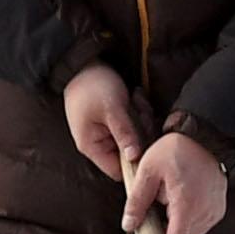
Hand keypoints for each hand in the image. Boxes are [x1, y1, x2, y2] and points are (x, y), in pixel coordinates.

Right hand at [62, 62, 150, 181]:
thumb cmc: (93, 85)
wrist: (86, 61)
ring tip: (134, 99)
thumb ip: (125, 134)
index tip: (148, 145)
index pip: (118, 171)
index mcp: (93, 146)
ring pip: (138, 136)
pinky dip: (139, 110)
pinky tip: (135, 96)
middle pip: (132, 153)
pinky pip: (136, 123)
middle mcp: (101, 143)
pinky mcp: (118, 121)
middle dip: (141, 131)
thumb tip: (136, 159)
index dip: (136, 164)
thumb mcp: (112, 109)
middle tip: (139, 111)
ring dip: (142, 118)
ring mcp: (110, 132)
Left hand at [122, 131, 230, 233]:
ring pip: (188, 230)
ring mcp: (214, 211)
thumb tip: (128, 225)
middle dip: (166, 224)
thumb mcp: (149, 170)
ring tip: (175, 190)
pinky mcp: (218, 209)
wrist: (207, 137)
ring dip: (177, 220)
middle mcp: (204, 212)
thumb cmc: (177, 150)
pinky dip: (188, 215)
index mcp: (185, 204)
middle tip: (161, 196)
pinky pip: (199, 222)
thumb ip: (137, 201)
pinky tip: (185, 193)